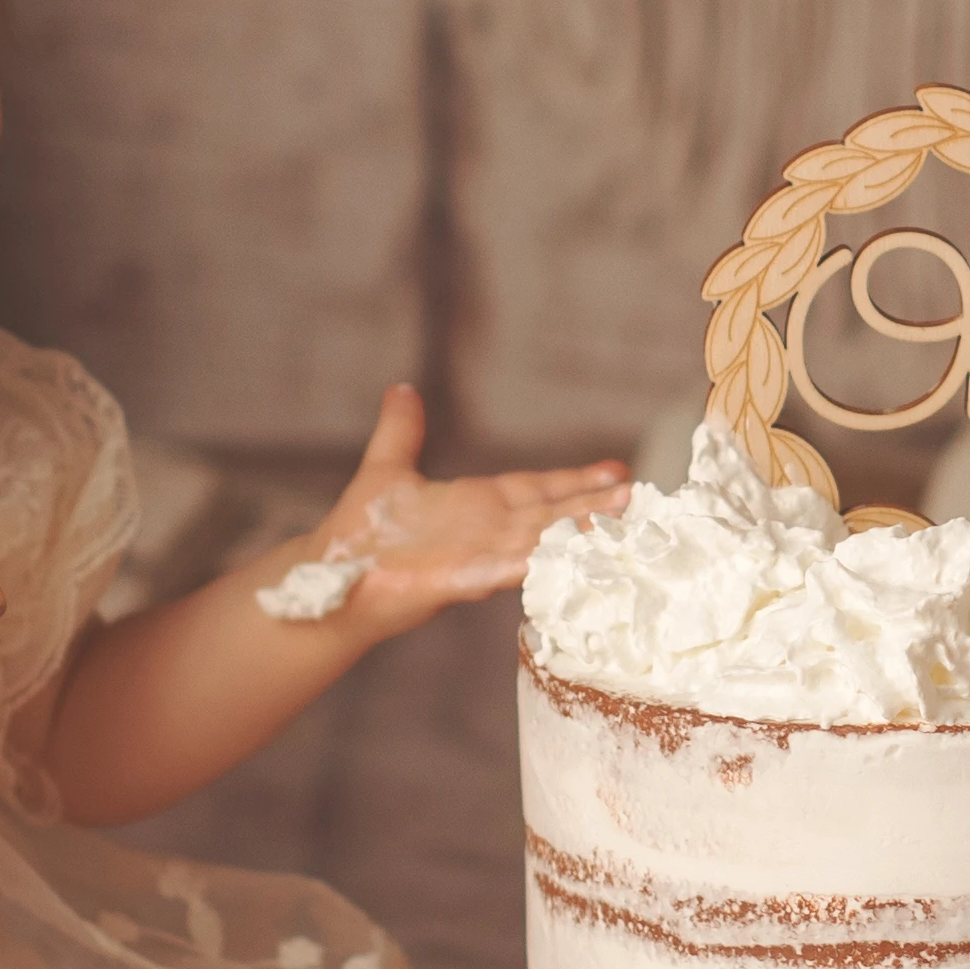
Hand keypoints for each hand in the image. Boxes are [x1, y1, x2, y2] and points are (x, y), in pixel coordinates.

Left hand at [273, 385, 627, 634]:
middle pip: (551, 512)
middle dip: (593, 503)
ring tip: (622, 518)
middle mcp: (486, 530)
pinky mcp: (462, 579)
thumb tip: (400, 389)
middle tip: (636, 493)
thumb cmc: (358, 534)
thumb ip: (401, 432)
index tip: (615, 469)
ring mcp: (479, 556)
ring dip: (580, 529)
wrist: (332, 579)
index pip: (537, 488)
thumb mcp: (386, 470)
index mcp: (476, 505)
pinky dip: (540, 562)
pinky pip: (509, 569)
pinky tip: (571, 556)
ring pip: (542, 539)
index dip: (574, 479)